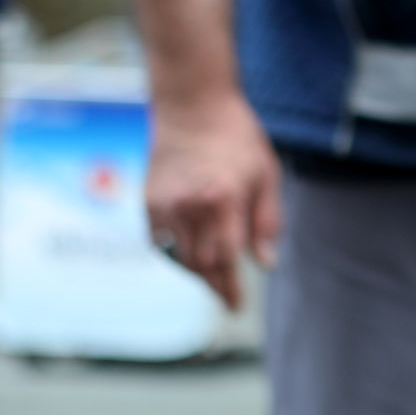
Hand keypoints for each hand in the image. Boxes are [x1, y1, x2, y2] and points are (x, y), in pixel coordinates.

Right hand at [145, 92, 281, 310]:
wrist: (193, 108)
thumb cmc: (238, 139)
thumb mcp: (266, 177)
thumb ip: (267, 223)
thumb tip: (265, 263)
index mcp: (223, 201)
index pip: (225, 261)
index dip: (231, 289)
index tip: (237, 307)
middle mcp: (189, 207)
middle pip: (200, 265)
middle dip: (215, 286)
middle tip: (229, 298)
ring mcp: (164, 205)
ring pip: (177, 258)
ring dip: (196, 274)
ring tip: (215, 280)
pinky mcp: (148, 202)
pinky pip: (160, 243)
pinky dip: (176, 255)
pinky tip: (193, 256)